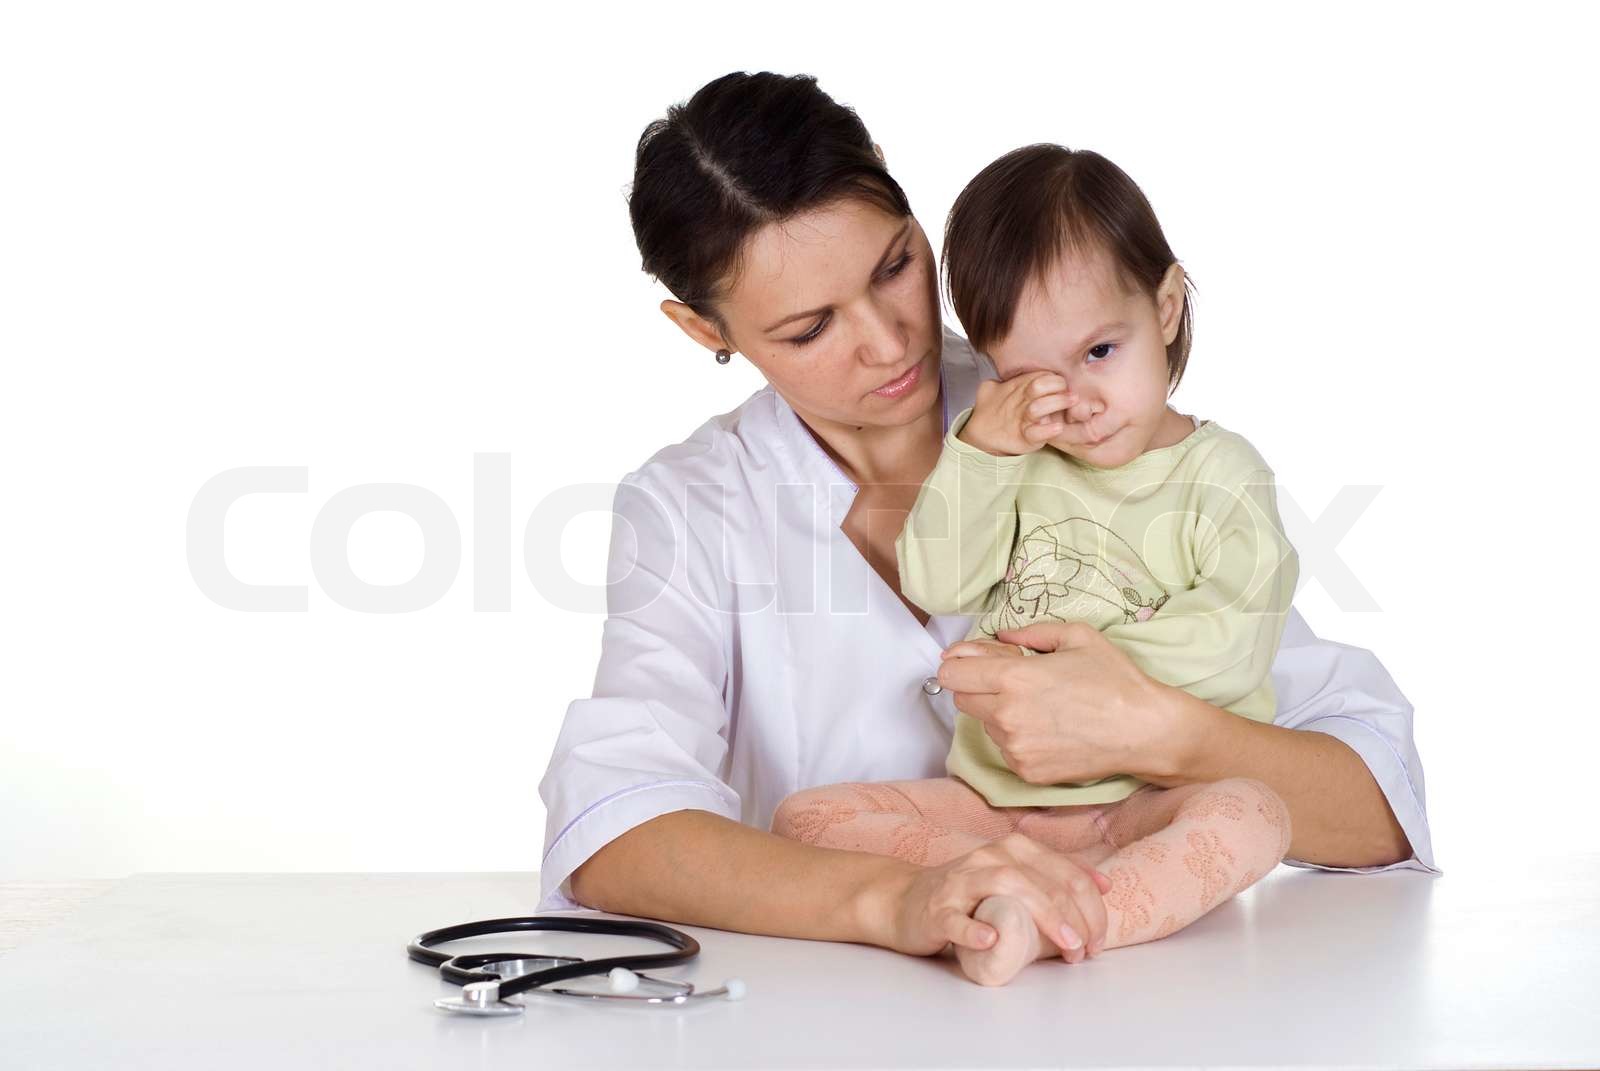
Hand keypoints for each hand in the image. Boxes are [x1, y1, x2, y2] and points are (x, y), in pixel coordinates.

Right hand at [882, 833, 1113, 962]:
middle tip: (1087, 949)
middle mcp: (988, 856)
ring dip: (1043, 915)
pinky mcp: (936, 909)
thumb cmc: (969, 896)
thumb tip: (1103, 884)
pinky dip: (974, 930)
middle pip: (1041, 879)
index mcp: (1013, 849)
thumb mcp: (1014, 879)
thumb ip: (1054, 877)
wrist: (906, 901)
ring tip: (1067, 945)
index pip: (1065, 871)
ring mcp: (960, 881)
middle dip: (1075, 916)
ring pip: (1006, 885)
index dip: (1090, 906)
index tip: (1099, 939)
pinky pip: (955, 918)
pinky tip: (991, 941)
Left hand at [937, 621, 1180, 785]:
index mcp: (1013, 678)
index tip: (973, 662)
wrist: (1146, 731)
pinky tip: (1049, 729)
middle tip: (1012, 681)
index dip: (959, 665)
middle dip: (978, 687)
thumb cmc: (1115, 679)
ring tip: (1040, 706)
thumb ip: (1029, 632)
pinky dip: (1017, 738)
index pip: (950, 674)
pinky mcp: (1027, 772)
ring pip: (985, 725)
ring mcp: (1015, 748)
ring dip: (999, 713)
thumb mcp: (1077, 636)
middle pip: (961, 700)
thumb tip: (1000, 634)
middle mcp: (1006, 715)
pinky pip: (1006, 749)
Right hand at [959, 372, 1086, 455]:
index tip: (1063, 383)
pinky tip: (1058, 427)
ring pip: (1039, 408)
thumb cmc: (991, 410)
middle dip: (1057, 385)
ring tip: (1073, 400)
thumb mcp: (991, 387)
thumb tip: (1012, 365)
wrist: (981, 436)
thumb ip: (1003, 377)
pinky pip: (1035, 433)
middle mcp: (1021, 401)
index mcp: (1017, 387)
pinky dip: (1047, 430)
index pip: (1039, 375)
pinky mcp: (1024, 437)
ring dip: (1057, 402)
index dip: (1054, 377)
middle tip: (1071, 390)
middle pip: (1038, 386)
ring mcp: (1022, 419)